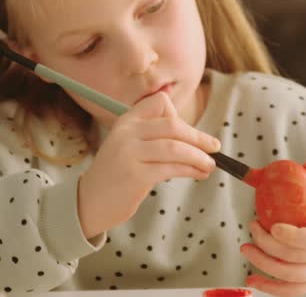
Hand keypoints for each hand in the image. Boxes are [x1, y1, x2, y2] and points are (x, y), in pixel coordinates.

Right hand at [78, 92, 219, 238]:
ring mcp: (129, 153)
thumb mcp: (130, 146)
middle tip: (215, 147)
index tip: (188, 134)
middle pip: (172, 126)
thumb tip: (194, 136)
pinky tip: (198, 174)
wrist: (90, 201)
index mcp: (126, 121)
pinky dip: (190, 170)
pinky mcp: (135, 175)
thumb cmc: (118, 174)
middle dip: (198, 137)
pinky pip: (172, 168)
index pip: (159, 103)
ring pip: (175, 148)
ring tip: (210, 165)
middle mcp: (126, 133)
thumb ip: (154, 136)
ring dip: (198, 157)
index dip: (179, 116)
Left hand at [241, 160, 305, 296]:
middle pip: (297, 258)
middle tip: (253, 226)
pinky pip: (293, 291)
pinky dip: (272, 289)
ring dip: (264, 264)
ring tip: (246, 248)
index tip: (273, 226)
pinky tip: (253, 279)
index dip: (293, 236)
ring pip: (291, 277)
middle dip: (268, 244)